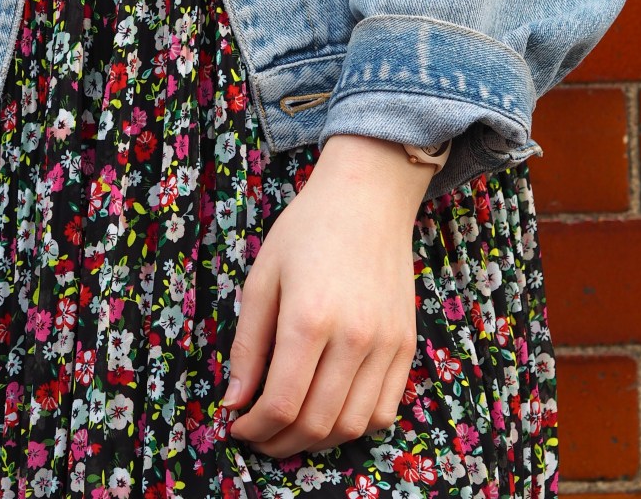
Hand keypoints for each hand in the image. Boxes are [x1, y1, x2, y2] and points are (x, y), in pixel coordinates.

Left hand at [221, 134, 432, 457]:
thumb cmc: (306, 229)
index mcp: (309, 318)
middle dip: (279, 442)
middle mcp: (353, 337)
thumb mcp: (263, 276)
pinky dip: (354, 425)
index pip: (281, 403)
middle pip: (316, 423)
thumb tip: (234, 401)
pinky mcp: (406, 344)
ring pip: (352, 426)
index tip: (237, 426)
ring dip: (317, 441)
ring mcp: (386, 344)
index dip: (254, 428)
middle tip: (259, 435)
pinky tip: (330, 411)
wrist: (367, 197)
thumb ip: (247, 344)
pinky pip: (384, 410)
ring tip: (291, 428)